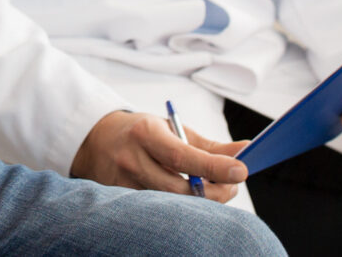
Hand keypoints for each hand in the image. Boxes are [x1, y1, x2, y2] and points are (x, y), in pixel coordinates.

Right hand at [70, 110, 247, 200]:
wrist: (96, 141)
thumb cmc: (141, 132)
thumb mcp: (171, 128)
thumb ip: (208, 144)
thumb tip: (245, 150)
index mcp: (145, 134)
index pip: (183, 156)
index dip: (214, 167)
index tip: (241, 170)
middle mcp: (132, 160)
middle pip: (180, 190)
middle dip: (214, 192)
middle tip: (232, 185)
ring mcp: (124, 185)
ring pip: (171, 207)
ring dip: (201, 203)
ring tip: (214, 191)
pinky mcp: (121, 202)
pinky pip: (159, 213)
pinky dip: (181, 209)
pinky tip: (190, 200)